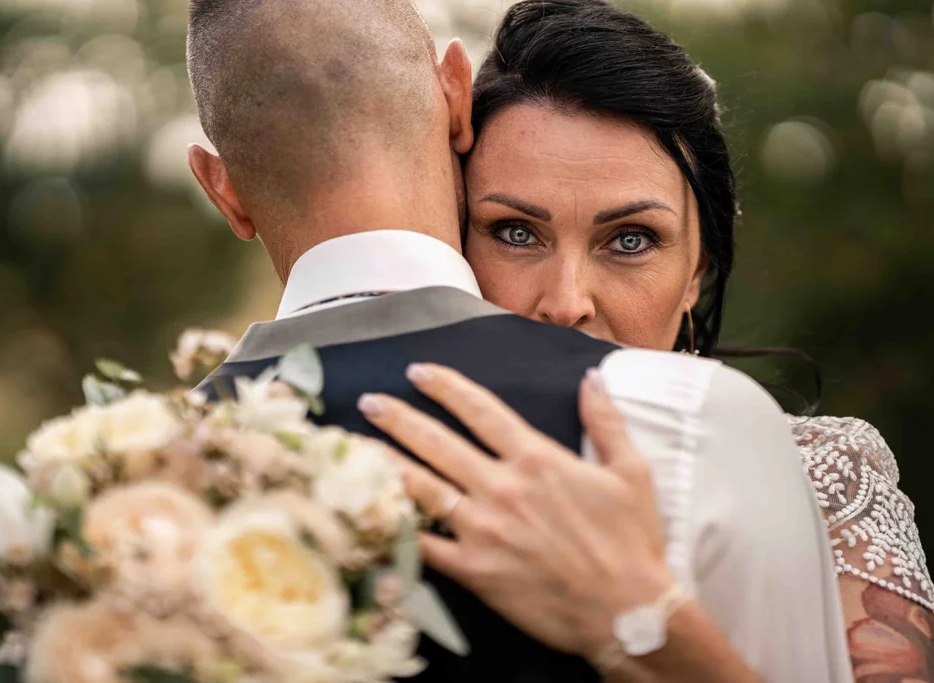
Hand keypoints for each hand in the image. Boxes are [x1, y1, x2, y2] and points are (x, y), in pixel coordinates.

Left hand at [357, 363, 674, 663]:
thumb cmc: (631, 542)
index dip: (445, 386)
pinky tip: (372, 510)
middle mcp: (502, 487)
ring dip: (385, 462)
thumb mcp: (631, 472)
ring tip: (356, 446)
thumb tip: (590, 379)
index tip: (417, 372)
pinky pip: (425, 545)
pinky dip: (397, 527)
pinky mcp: (474, 569)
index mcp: (536, 458)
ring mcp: (483, 529)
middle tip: (369, 401)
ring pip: (422, 487)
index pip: (480, 410)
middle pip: (437, 442)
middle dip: (398, 417)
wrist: (627, 612)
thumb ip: (606, 422)